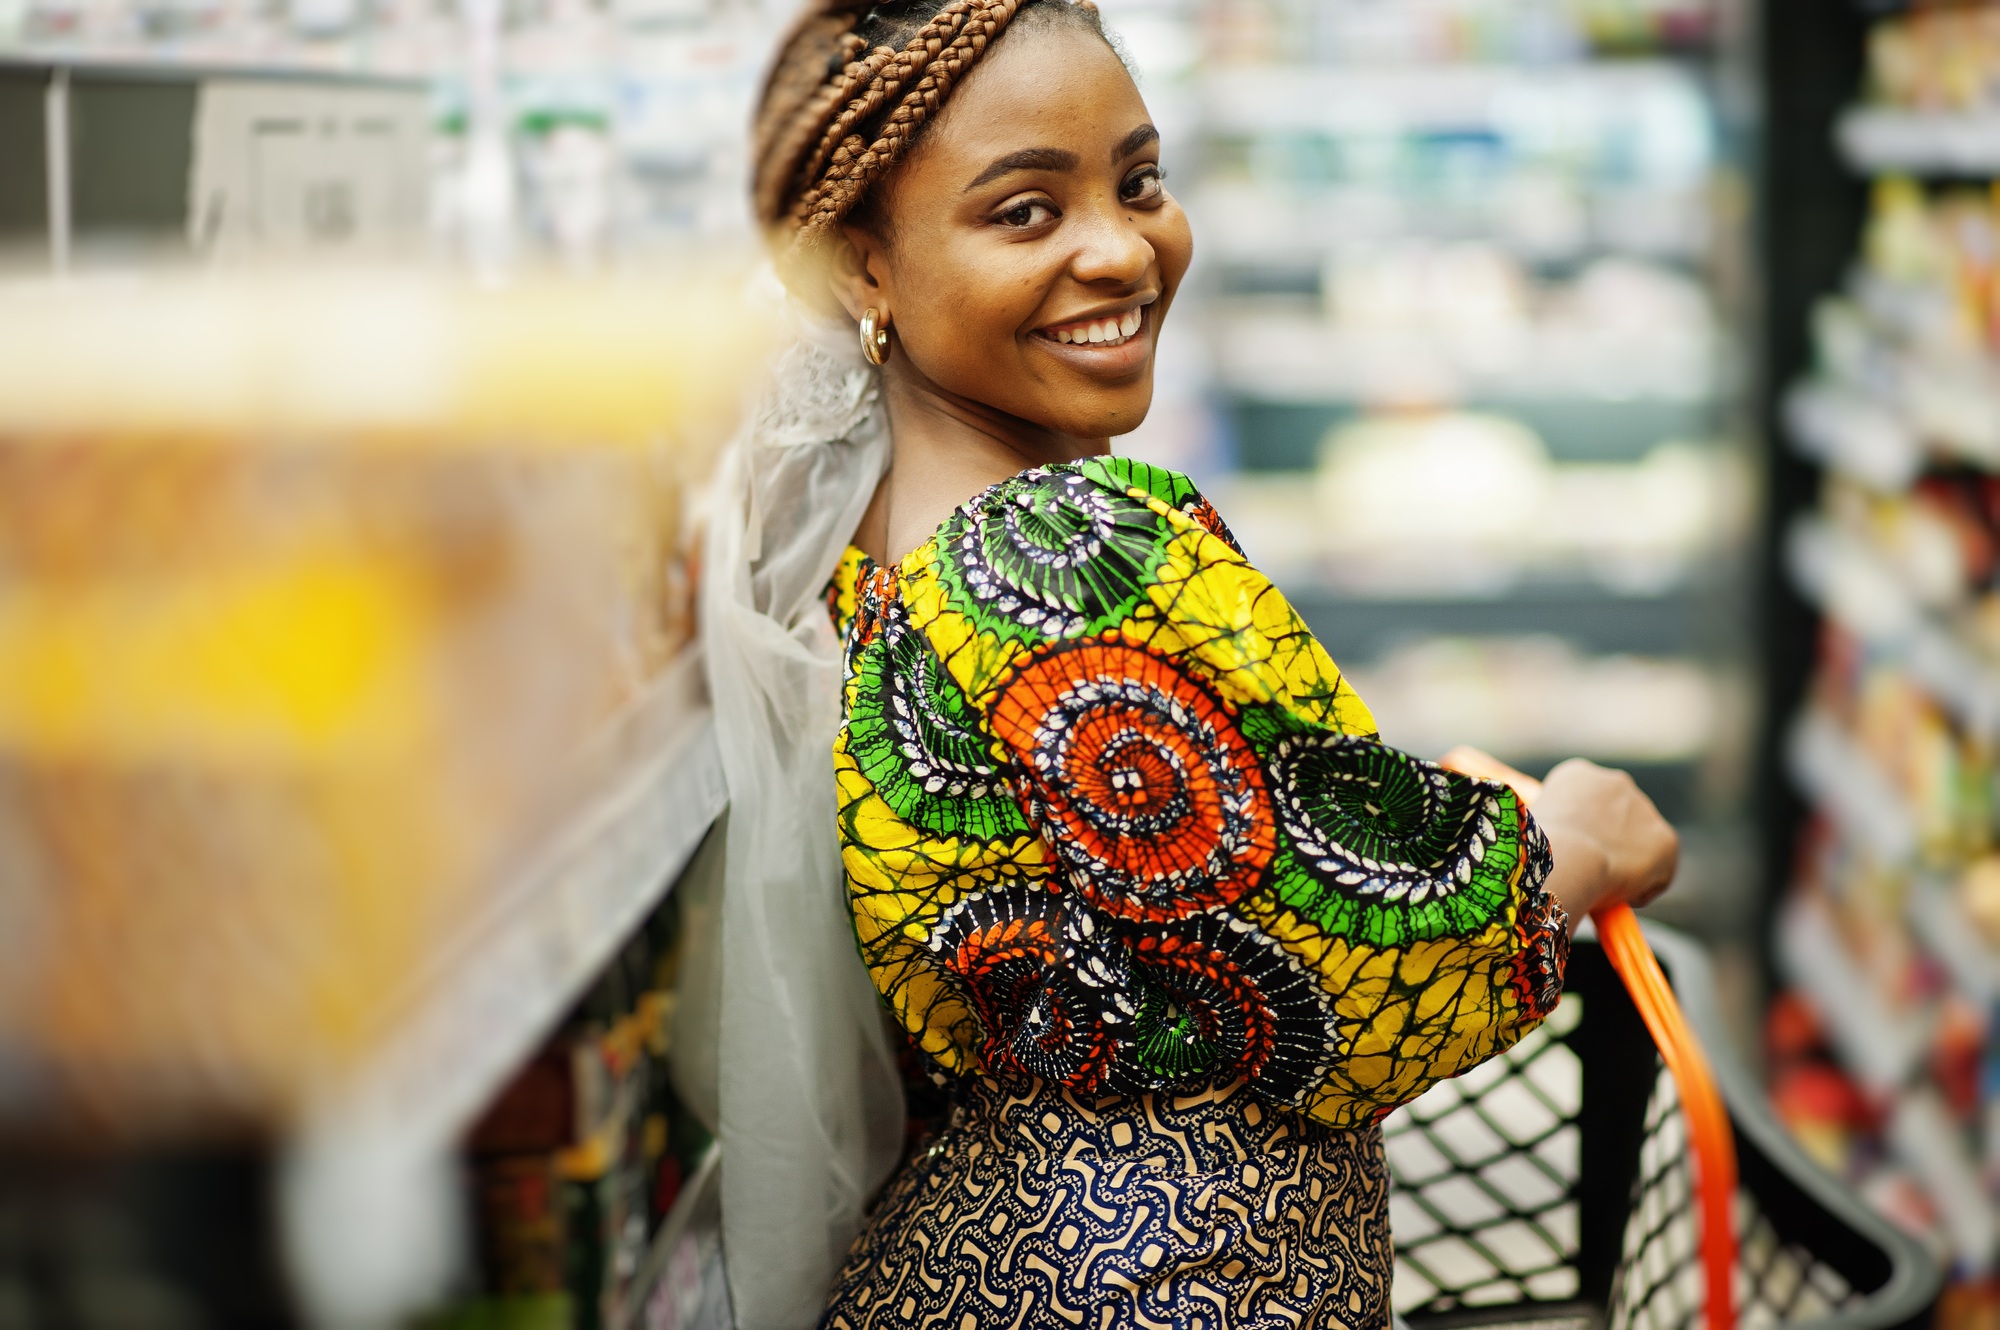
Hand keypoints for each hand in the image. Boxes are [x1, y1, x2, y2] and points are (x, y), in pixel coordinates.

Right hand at [1438, 748, 1676, 926]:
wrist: (1568, 856)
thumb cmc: (1526, 846)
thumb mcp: (1513, 827)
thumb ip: (1516, 829)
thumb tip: (1474, 832)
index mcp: (1577, 775)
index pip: (1583, 806)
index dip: (1575, 834)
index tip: (1565, 856)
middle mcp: (1615, 783)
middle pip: (1613, 823)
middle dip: (1602, 847)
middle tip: (1582, 877)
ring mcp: (1643, 811)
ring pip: (1635, 847)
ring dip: (1621, 868)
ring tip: (1596, 890)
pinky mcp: (1666, 841)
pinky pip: (1657, 872)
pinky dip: (1642, 889)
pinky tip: (1616, 896)